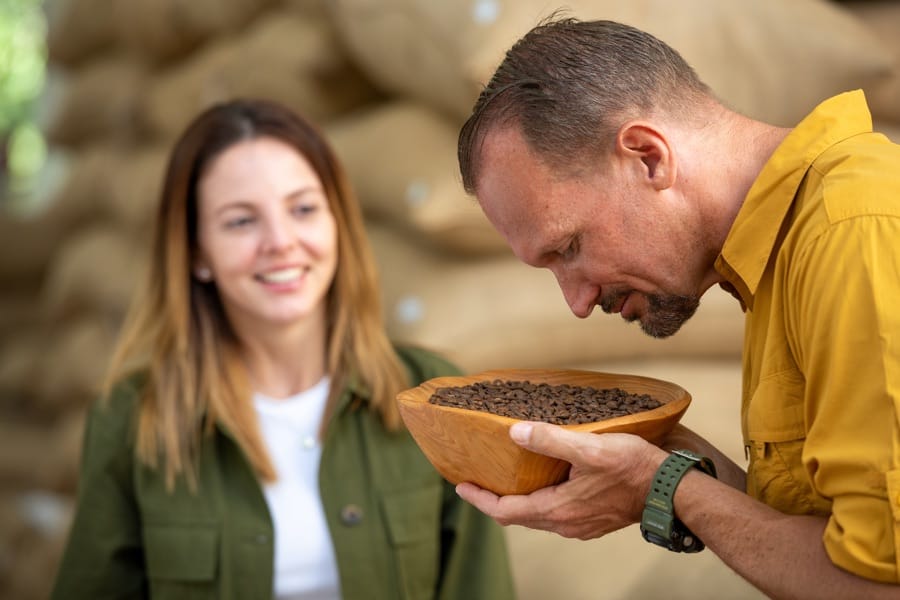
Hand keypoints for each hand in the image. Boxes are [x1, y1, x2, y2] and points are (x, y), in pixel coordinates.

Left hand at [456, 421, 666, 539]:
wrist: (670, 491)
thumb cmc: (633, 468)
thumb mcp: (589, 447)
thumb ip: (550, 440)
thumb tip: (515, 433)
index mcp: (557, 509)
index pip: (505, 512)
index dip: (480, 500)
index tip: (461, 486)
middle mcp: (565, 524)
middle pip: (518, 517)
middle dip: (494, 500)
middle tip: (476, 482)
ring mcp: (580, 525)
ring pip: (537, 517)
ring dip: (517, 501)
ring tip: (505, 480)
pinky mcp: (593, 521)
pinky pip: (555, 515)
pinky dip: (538, 501)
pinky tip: (542, 483)